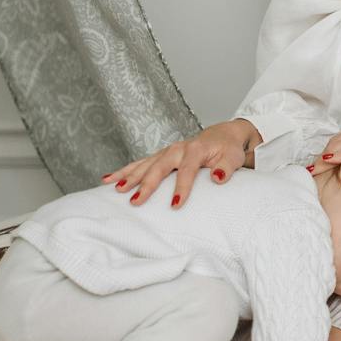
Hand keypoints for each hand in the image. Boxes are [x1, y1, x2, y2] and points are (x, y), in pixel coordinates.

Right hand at [102, 119, 259, 207]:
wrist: (222, 135)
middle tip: (135, 201)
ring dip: (129, 177)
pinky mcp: (160, 156)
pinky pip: (139, 163)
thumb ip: (227, 167)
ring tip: (116, 190)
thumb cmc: (227, 149)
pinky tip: (107, 180)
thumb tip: (218, 178)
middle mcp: (177, 149)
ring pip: (144, 165)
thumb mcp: (233, 157)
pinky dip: (124, 171)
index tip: (175, 205)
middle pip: (159, 168)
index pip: (187, 170)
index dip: (181, 188)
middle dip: (146, 184)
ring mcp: (166, 152)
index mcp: (195, 149)